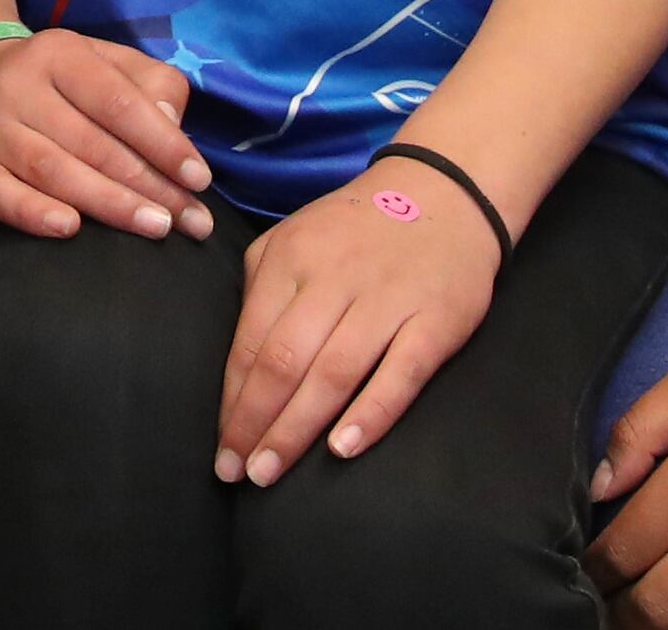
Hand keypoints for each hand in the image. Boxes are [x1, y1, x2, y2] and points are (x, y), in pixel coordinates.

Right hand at [0, 28, 213, 243]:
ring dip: (108, 205)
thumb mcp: (110, 63)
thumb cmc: (62, 79)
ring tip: (156, 228)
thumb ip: (152, 85)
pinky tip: (68, 229)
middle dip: (149, 186)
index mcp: (60, 53)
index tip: (199, 179)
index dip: (162, 143)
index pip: (117, 102)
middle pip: (90, 142)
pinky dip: (31, 213)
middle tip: (192, 221)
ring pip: (52, 170)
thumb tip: (173, 128)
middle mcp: (19, 85)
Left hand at [209, 156, 501, 485]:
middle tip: (238, 473)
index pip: (250, 341)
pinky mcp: (435, 321)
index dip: (232, 400)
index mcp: (291, 258)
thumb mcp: (295, 236)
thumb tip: (236, 359)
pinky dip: (370, 414)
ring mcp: (387, 301)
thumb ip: (262, 286)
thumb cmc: (358, 228)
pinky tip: (341, 449)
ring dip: (297, 429)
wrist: (446, 193)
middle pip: (284, 361)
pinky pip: (400, 374)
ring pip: (333, 373)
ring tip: (271, 472)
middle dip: (255, 423)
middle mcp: (334, 279)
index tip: (221, 447)